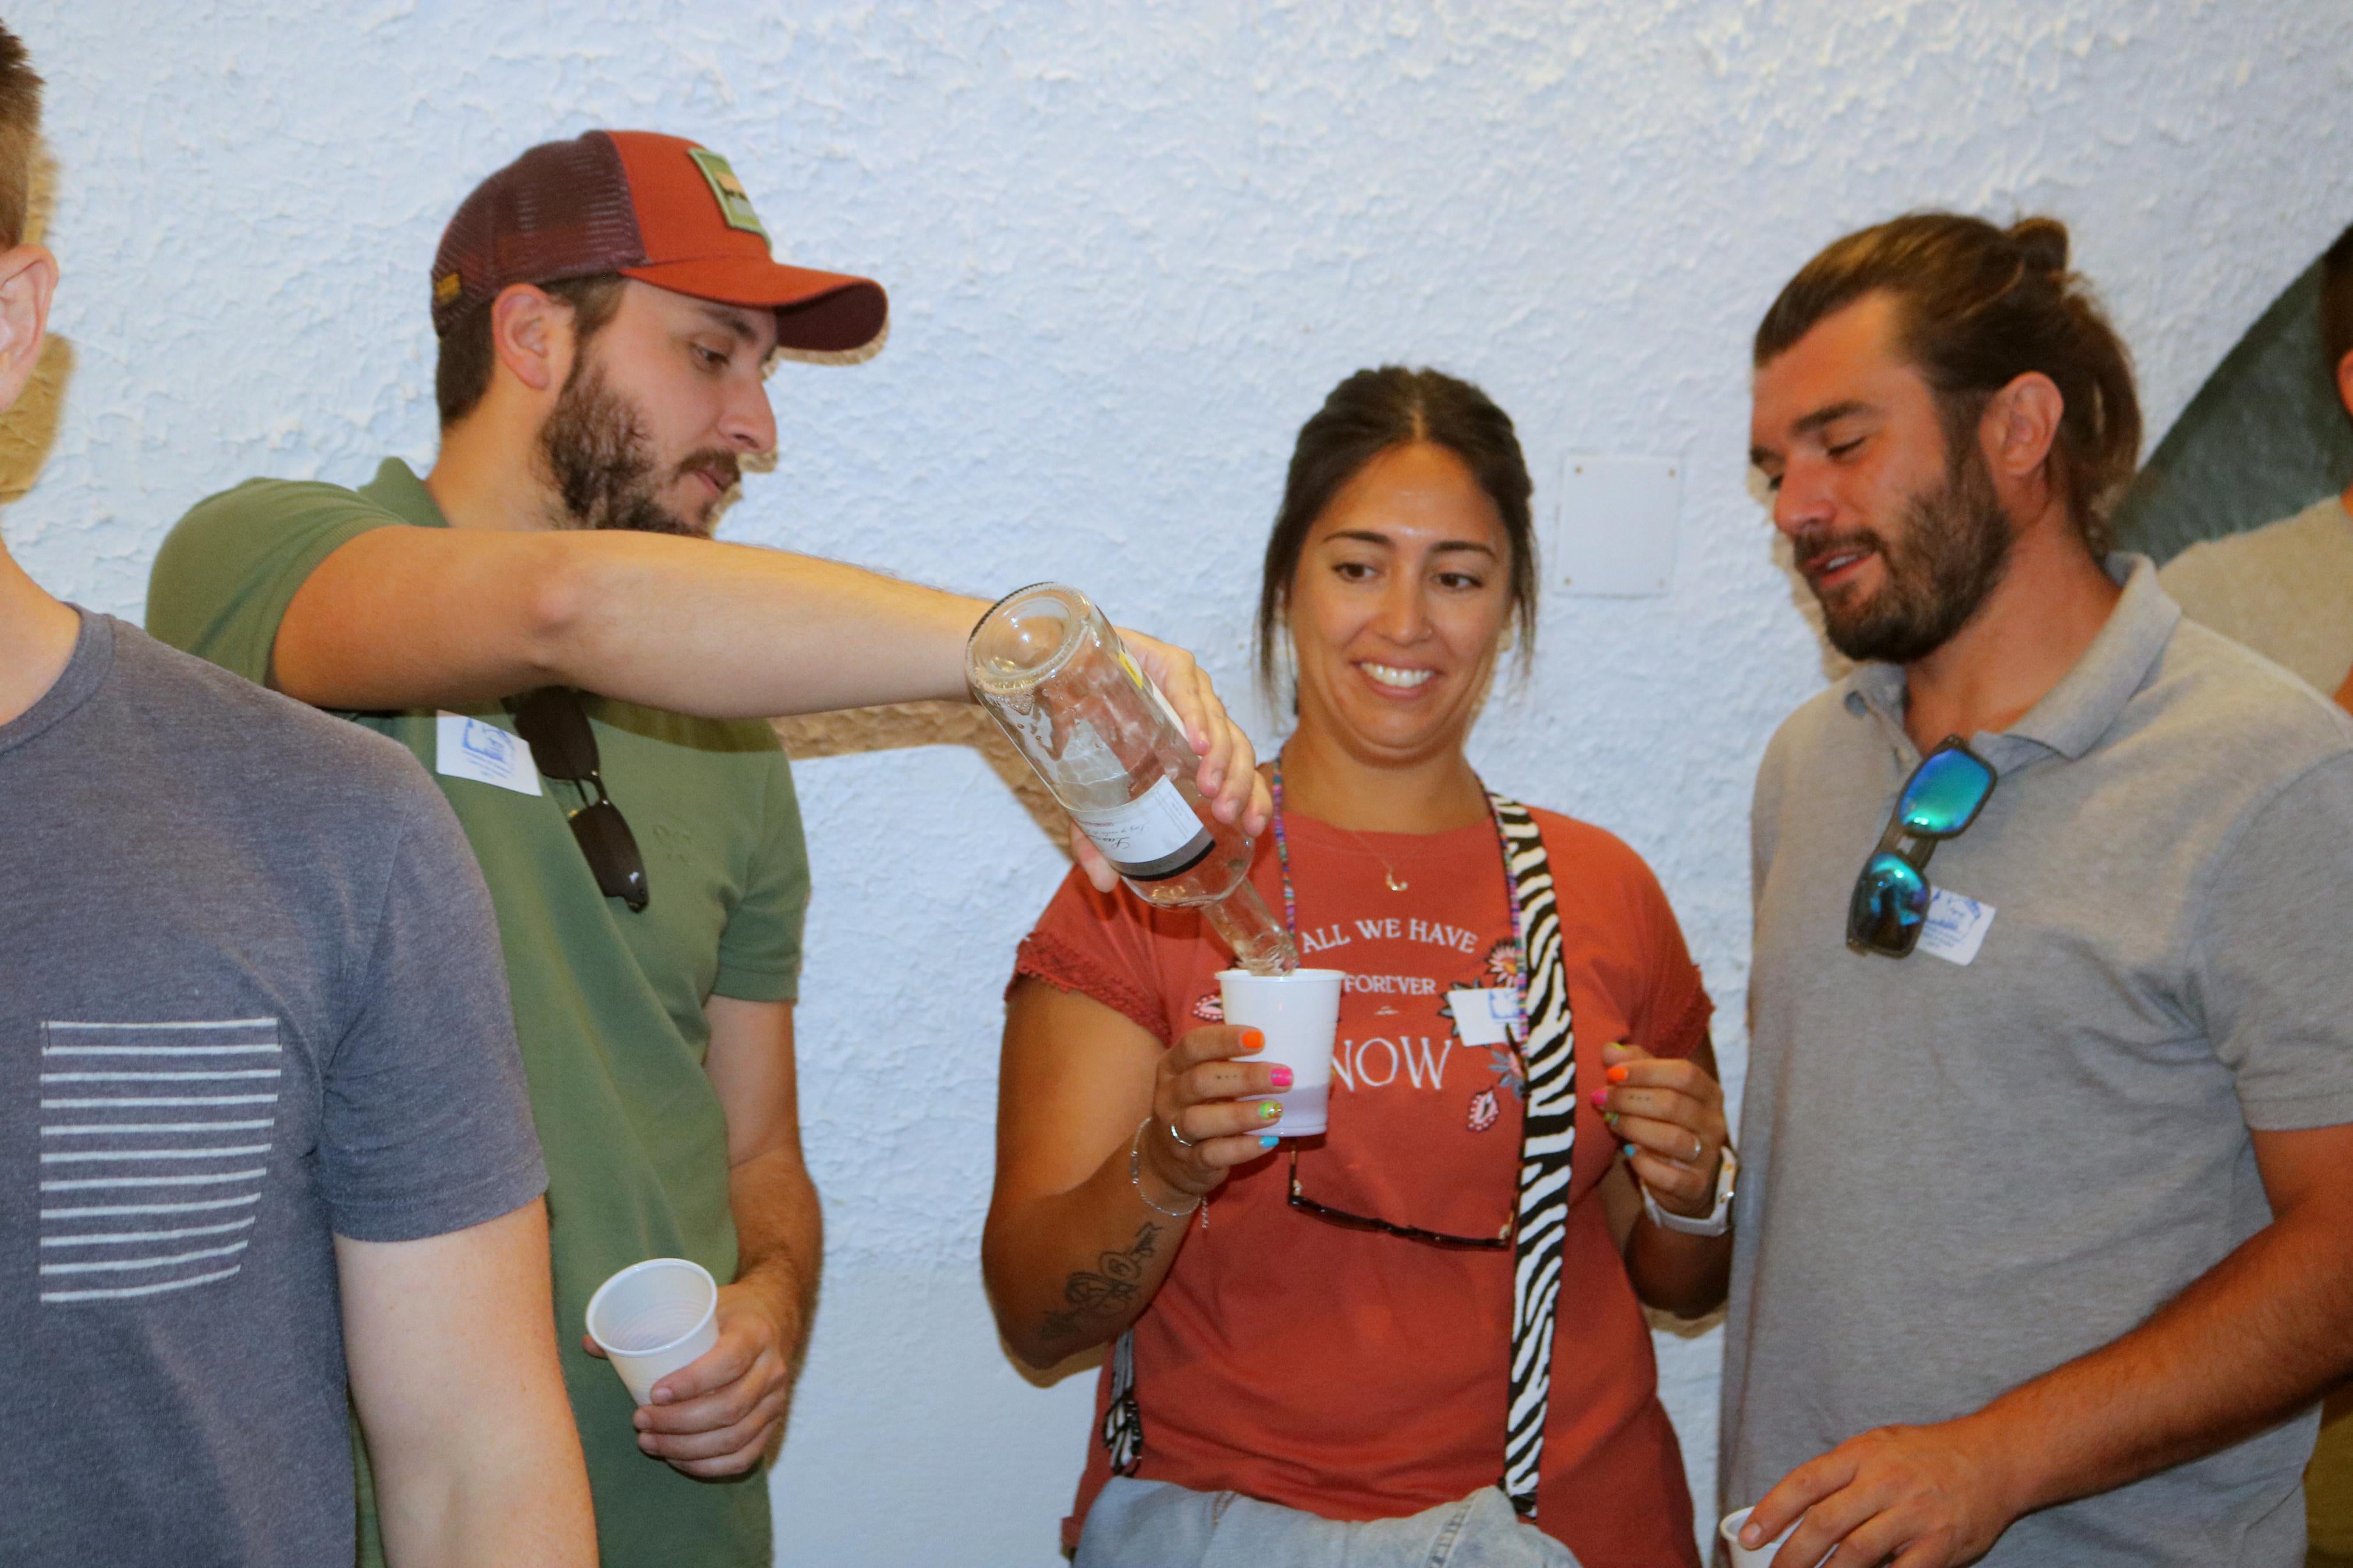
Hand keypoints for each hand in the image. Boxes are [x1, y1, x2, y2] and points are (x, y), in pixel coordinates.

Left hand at [581, 1274, 802, 1477]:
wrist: (773, 1316)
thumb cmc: (726, 1312)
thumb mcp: (697, 1307)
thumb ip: (649, 1324)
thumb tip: (591, 1342)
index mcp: (755, 1333)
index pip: (728, 1363)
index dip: (691, 1383)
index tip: (653, 1393)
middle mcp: (772, 1369)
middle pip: (728, 1409)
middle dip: (678, 1423)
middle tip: (639, 1421)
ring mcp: (776, 1401)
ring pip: (734, 1438)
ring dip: (686, 1448)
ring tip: (649, 1442)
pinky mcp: (772, 1424)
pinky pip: (744, 1457)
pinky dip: (708, 1466)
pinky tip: (678, 1460)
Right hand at [1065, 630, 1265, 894]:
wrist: (1047, 674)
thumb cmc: (1079, 735)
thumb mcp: (1089, 793)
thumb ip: (1097, 837)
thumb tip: (1102, 886)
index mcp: (1192, 747)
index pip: (1239, 771)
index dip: (1253, 797)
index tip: (1254, 826)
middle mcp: (1198, 716)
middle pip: (1238, 750)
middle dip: (1239, 785)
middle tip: (1227, 814)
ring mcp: (1186, 687)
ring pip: (1221, 723)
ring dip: (1219, 758)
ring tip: (1210, 788)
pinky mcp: (1165, 662)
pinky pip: (1189, 688)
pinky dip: (1195, 715)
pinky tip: (1196, 742)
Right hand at [1136, 1024, 1287, 1203]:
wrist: (1168, 1161)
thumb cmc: (1204, 1107)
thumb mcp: (1212, 1083)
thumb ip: (1248, 1069)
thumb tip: (1323, 1071)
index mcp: (1174, 1066)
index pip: (1193, 1045)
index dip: (1224, 1039)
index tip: (1260, 1037)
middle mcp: (1169, 1096)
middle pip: (1201, 1081)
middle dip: (1245, 1077)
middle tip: (1283, 1076)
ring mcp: (1174, 1131)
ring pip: (1201, 1119)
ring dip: (1242, 1114)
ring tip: (1277, 1110)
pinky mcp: (1188, 1162)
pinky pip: (1212, 1154)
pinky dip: (1242, 1148)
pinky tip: (1268, 1141)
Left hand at [1595, 1040, 1728, 1218]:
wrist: (1684, 1175)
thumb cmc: (1665, 1122)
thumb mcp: (1654, 1088)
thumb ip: (1634, 1066)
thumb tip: (1609, 1050)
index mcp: (1708, 1092)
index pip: (1684, 1073)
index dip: (1645, 1071)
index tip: (1612, 1074)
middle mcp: (1714, 1123)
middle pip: (1673, 1104)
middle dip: (1629, 1099)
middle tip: (1601, 1098)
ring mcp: (1708, 1156)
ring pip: (1672, 1138)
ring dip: (1633, 1128)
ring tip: (1611, 1123)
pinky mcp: (1696, 1186)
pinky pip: (1670, 1177)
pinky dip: (1644, 1165)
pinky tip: (1630, 1154)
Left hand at [1744, 1417, 2022, 1566]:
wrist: (1993, 1458)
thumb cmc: (1925, 1455)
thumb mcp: (1876, 1447)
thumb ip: (1839, 1475)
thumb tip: (1793, 1512)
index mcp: (1862, 1454)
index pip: (1805, 1482)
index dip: (1772, 1512)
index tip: (1750, 1538)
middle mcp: (1885, 1481)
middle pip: (1825, 1522)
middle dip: (1792, 1555)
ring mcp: (1914, 1514)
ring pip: (1857, 1552)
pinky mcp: (1941, 1544)